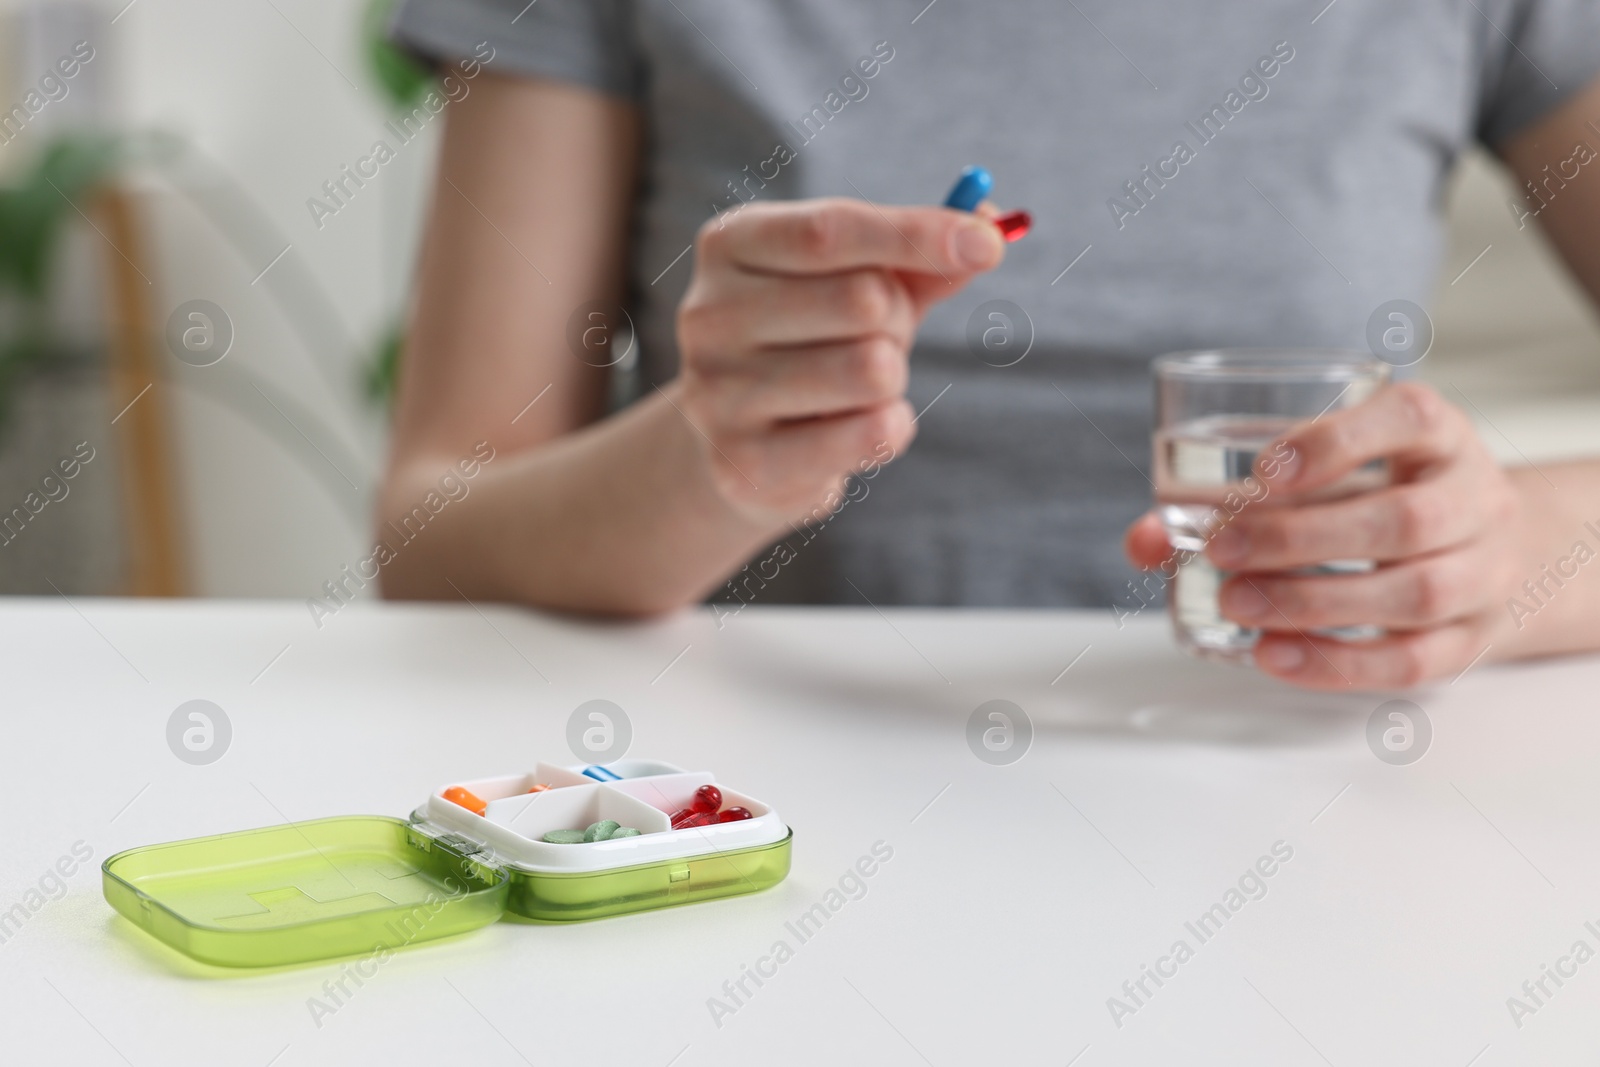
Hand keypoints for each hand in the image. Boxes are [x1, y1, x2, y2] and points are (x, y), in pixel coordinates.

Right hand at [675, 197, 1004, 522]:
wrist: (745, 441)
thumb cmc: (814, 339)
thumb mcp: (863, 280)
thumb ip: (920, 254)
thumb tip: (991, 228)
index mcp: (731, 245)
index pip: (829, 230)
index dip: (914, 235)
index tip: (986, 244)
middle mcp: (707, 314)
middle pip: (862, 300)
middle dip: (898, 320)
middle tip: (877, 337)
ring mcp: (716, 392)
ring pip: (871, 370)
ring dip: (893, 379)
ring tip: (858, 387)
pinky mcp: (743, 462)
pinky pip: (867, 435)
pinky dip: (889, 429)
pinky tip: (859, 429)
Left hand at [1125, 382, 1529, 689]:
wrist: (1482, 546)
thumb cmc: (1380, 496)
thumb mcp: (1330, 473)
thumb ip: (1234, 498)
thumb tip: (1145, 539)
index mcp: (1437, 433)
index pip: (1407, 417)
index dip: (1335, 441)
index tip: (1262, 470)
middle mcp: (1474, 496)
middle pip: (1405, 519)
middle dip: (1301, 538)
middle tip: (1222, 551)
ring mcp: (1486, 570)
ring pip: (1416, 592)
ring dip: (1315, 603)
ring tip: (1237, 605)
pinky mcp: (1473, 638)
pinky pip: (1415, 660)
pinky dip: (1339, 663)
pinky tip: (1273, 655)